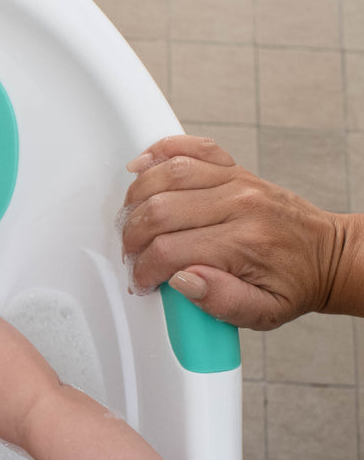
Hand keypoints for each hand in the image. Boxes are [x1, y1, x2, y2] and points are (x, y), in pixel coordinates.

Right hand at [121, 135, 352, 329]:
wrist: (328, 255)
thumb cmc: (294, 283)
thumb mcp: (264, 312)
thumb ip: (222, 302)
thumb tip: (181, 280)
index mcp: (244, 242)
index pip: (170, 251)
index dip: (144, 270)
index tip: (143, 281)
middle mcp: (239, 203)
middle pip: (160, 210)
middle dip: (133, 237)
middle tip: (132, 254)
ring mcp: (237, 180)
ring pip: (168, 174)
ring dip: (137, 197)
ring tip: (132, 220)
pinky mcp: (235, 168)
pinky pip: (192, 147)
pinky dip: (161, 150)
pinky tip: (143, 166)